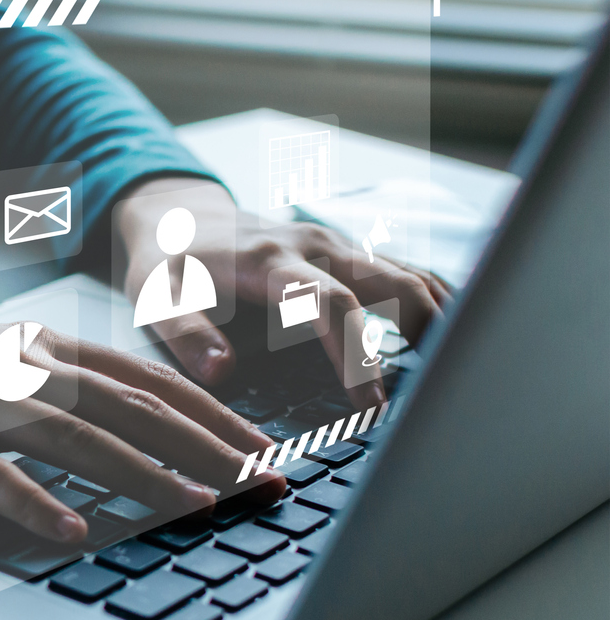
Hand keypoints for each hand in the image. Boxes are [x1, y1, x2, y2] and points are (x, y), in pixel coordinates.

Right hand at [0, 304, 284, 543]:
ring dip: (142, 472)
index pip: (142, 379)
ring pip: (70, 435)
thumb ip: (55, 385)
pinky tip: (72, 531)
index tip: (264, 447)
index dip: (209, 413)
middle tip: (264, 481)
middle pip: (126, 405)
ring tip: (200, 505)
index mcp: (35, 345)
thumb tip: (130, 426)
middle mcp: (11, 363)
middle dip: (205, 445)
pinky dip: (31, 502)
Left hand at [116, 177, 454, 407]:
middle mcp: (316, 247)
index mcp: (271, 260)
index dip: (357, 353)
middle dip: (426, 334)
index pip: (331, 304)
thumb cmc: (168, 264)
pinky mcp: (348, 254)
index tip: (373, 404)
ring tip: (464, 373)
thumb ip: (186, 335)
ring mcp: (338, 246)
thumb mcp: (156, 299)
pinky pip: (406, 273)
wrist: (177, 215)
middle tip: (441, 394)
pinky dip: (434, 304)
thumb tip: (222, 372)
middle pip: (393, 283)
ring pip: (411, 274)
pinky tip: (453, 339)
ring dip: (442, 318)